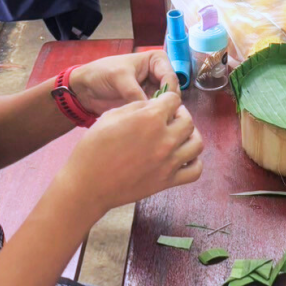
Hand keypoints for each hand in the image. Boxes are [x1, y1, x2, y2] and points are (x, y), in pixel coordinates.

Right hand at [58, 92, 202, 217]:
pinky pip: (195, 170)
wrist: (88, 185)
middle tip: (170, 120)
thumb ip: (137, 107)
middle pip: (189, 120)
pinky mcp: (168, 181)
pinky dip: (194, 162)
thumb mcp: (111, 116)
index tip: (161, 106)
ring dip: (190, 136)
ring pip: (197, 143)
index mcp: (150, 118)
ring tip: (179, 137)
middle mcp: (165, 138)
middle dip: (180, 116)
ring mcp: (169, 162)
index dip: (167, 100)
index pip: (174, 100)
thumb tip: (154, 105)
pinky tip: (183, 158)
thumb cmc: (93, 149)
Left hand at [69, 51, 177, 114]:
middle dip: (165, 104)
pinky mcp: (146, 104)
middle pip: (172, 93)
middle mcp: (159, 75)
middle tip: (154, 117)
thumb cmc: (101, 74)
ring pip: (166, 104)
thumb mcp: (119, 78)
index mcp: (157, 61)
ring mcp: (153, 90)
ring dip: (159, 112)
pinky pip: (156, 112)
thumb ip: (135, 93)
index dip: (168, 93)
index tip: (158, 106)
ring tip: (149, 121)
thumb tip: (150, 111)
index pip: (171, 78)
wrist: (85, 88)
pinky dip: (152, 117)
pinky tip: (146, 123)